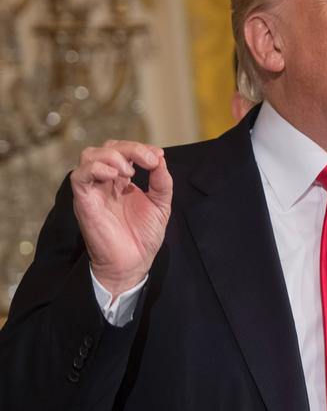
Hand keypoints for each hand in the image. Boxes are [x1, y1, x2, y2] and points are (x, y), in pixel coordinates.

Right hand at [70, 140, 172, 296]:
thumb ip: (161, 182)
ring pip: (90, 155)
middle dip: (130, 148)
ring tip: (130, 172)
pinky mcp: (84, 202)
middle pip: (108, 148)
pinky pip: (79, 176)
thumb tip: (160, 158)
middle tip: (149, 161)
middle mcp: (105, 182)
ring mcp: (94, 191)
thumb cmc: (143, 237)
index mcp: (122, 181)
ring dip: (112, 155)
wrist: (133, 264)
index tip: (158, 156)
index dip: (141, 148)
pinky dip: (96, 168)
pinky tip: (114, 176)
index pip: (124, 151)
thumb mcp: (161, 205)